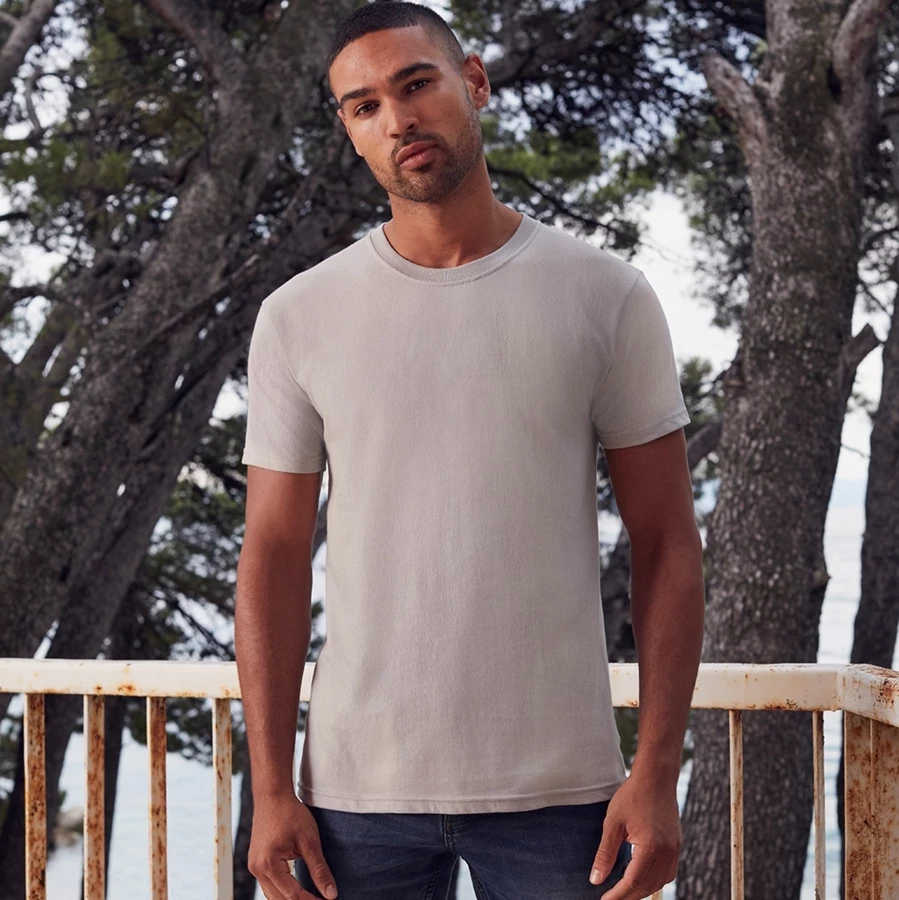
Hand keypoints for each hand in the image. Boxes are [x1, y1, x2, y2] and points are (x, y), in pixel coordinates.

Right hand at [248, 792, 338, 898]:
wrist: (272, 795)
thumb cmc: (290, 813)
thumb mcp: (309, 840)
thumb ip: (319, 869)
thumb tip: (331, 894)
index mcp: (269, 865)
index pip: (293, 895)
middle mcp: (257, 870)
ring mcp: (254, 867)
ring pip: (273, 896)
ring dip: (291, 899)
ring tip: (312, 898)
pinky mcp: (256, 863)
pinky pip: (269, 885)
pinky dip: (283, 891)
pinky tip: (298, 890)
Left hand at [589, 771, 681, 898]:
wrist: (656, 777)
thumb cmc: (632, 796)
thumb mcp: (613, 823)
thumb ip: (605, 854)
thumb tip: (595, 879)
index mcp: (650, 847)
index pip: (632, 882)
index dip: (617, 896)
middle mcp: (667, 852)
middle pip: (647, 886)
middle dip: (628, 896)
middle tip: (610, 898)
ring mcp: (675, 850)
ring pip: (659, 882)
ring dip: (641, 890)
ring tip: (622, 891)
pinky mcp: (677, 845)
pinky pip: (667, 872)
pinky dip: (653, 879)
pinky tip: (640, 877)